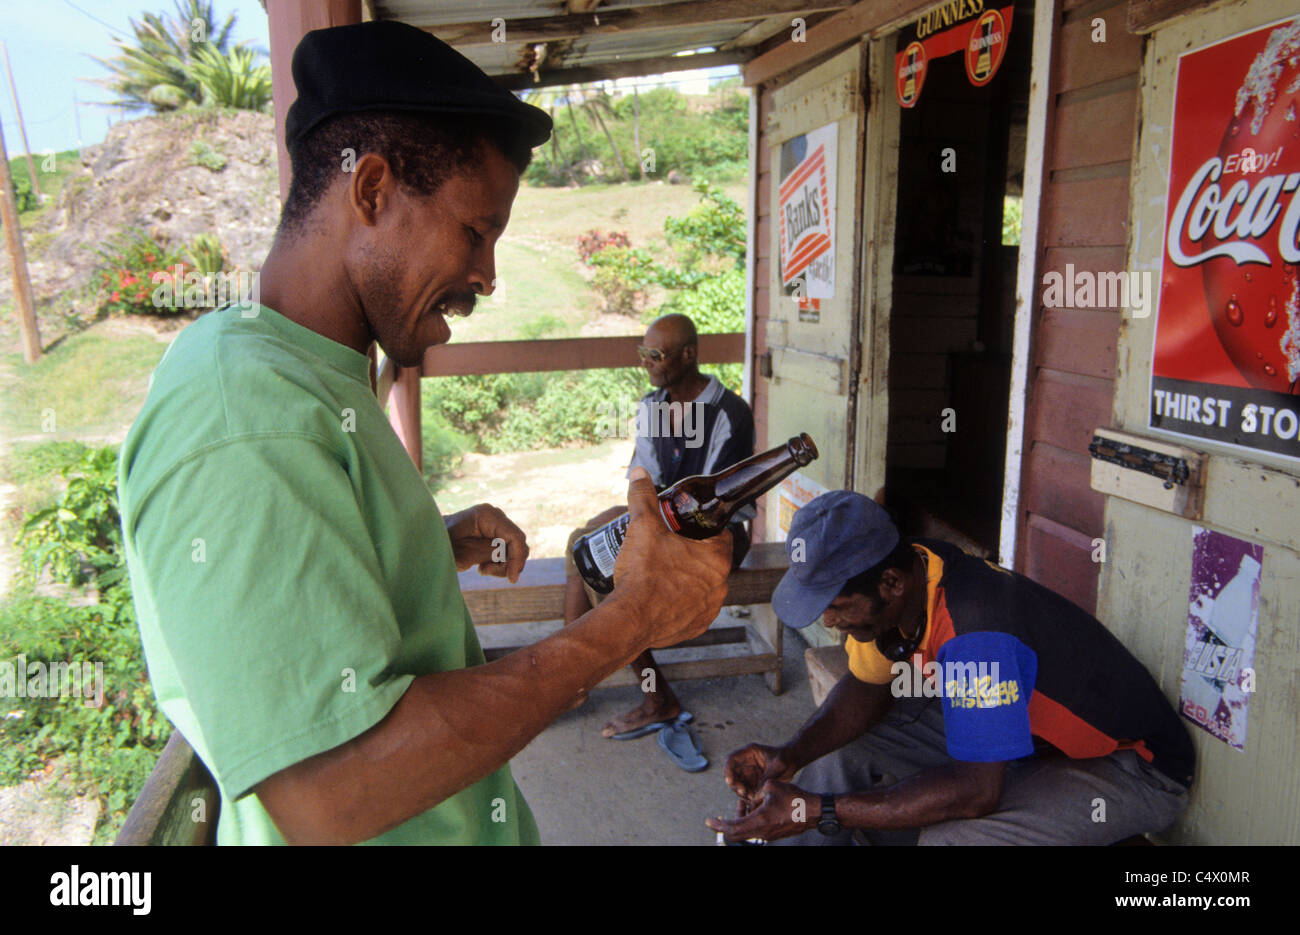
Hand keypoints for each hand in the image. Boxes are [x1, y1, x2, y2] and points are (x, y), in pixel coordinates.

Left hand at [444, 503, 528, 582]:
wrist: (429, 541)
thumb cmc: (441, 545)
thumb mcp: (463, 554)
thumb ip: (489, 552)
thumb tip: (508, 554)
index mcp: (487, 515)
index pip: (514, 537)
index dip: (517, 558)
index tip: (511, 579)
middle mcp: (495, 516)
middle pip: (517, 543)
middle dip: (508, 562)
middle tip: (485, 571)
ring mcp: (496, 523)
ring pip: (514, 549)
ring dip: (502, 564)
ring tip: (481, 569)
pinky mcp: (494, 533)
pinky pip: (507, 550)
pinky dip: (499, 562)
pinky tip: (482, 565)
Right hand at [612, 468, 730, 647]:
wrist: (629, 619)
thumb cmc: (642, 575)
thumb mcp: (642, 527)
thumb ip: (643, 497)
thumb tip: (639, 474)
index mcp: (716, 558)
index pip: (721, 535)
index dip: (703, 529)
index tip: (685, 528)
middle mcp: (720, 585)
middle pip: (711, 561)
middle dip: (693, 554)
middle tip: (669, 548)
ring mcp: (709, 609)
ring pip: (703, 587)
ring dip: (688, 580)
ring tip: (663, 572)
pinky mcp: (696, 627)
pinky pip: (693, 610)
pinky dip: (681, 603)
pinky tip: (663, 596)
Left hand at [706, 780, 815, 842]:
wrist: (814, 811)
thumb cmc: (796, 799)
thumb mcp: (772, 786)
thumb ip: (756, 790)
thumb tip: (751, 795)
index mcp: (759, 821)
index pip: (732, 827)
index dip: (718, 825)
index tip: (708, 822)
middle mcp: (762, 831)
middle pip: (736, 835)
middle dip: (724, 826)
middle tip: (715, 819)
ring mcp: (768, 835)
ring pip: (746, 832)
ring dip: (738, 820)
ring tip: (741, 804)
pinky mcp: (773, 834)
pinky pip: (755, 830)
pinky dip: (749, 820)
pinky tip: (752, 806)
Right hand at [722, 743, 796, 809]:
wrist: (793, 761)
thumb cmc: (786, 758)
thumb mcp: (778, 765)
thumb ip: (767, 777)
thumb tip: (757, 794)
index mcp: (749, 753)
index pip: (731, 759)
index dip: (727, 770)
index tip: (730, 781)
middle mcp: (745, 763)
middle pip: (731, 774)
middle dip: (734, 784)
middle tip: (743, 792)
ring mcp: (748, 773)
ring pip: (737, 784)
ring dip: (741, 792)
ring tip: (751, 798)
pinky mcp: (753, 782)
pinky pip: (746, 790)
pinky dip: (748, 796)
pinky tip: (755, 800)